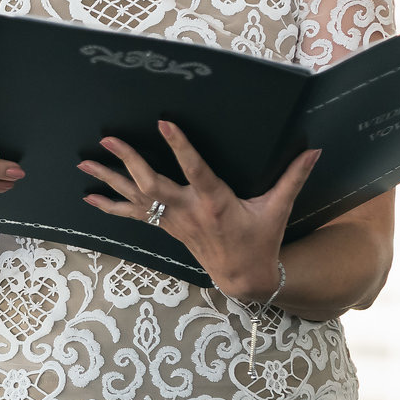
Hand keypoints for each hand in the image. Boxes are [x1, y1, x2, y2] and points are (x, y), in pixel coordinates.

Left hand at [78, 120, 319, 301]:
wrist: (241, 275)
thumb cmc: (260, 239)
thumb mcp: (278, 208)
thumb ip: (293, 177)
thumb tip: (315, 149)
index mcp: (215, 201)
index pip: (195, 169)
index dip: (179, 146)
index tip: (164, 123)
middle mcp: (188, 210)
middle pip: (151, 183)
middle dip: (127, 161)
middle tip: (108, 139)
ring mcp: (172, 220)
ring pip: (135, 197)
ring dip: (108, 180)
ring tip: (83, 163)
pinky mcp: (165, 227)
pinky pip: (132, 215)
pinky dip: (110, 205)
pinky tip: (89, 198)